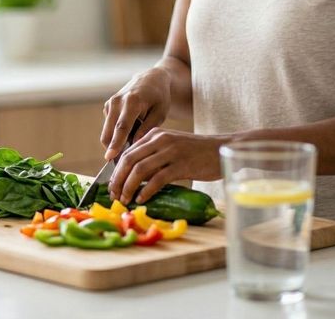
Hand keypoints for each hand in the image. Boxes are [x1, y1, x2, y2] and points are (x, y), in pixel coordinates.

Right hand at [101, 67, 171, 160]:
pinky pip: (109, 127)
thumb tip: (135, 146)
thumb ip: (147, 129)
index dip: (115, 144)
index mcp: (132, 101)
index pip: (121, 127)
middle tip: (125, 165)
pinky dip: (117, 134)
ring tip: (135, 143)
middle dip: (113, 150)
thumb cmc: (159, 97)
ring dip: (117, 142)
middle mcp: (117, 101)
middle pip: (109, 132)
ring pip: (107, 132)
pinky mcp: (107, 106)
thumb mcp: (160, 113)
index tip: (109, 158)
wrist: (150, 79)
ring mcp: (110, 103)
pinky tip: (132, 131)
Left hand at [108, 129, 226, 204]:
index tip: (113, 186)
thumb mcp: (171, 146)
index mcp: (155, 134)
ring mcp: (171, 151)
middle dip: (118, 179)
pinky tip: (142, 199)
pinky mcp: (182, 165)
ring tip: (125, 200)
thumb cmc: (196, 151)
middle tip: (115, 195)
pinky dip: (146, 190)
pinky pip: (158, 179)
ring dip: (129, 187)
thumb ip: (154, 155)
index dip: (117, 171)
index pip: (128, 152)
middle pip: (130, 160)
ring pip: (140, 169)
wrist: (221, 149)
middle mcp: (160, 140)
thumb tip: (134, 176)